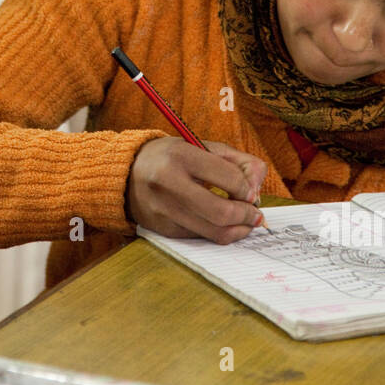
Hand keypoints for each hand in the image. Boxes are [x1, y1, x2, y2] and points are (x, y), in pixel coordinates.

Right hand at [126, 137, 266, 242]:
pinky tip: (222, 224)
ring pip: (213, 232)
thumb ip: (238, 161)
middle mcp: (167, 183)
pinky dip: (217, 233)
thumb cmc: (172, 157)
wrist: (127, 173)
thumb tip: (257, 189)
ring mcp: (163, 210)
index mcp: (180, 156)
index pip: (229, 178)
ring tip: (245, 222)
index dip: (248, 189)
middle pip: (222, 212)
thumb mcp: (203, 147)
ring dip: (238, 230)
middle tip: (255, 214)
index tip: (251, 192)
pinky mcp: (162, 229)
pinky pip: (200, 238)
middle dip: (247, 215)